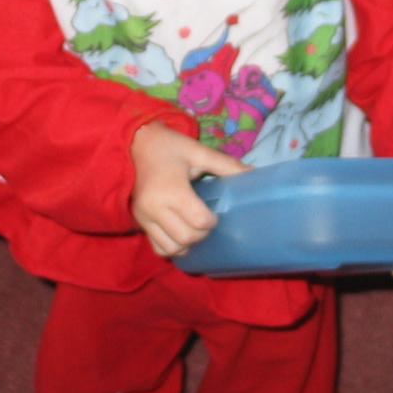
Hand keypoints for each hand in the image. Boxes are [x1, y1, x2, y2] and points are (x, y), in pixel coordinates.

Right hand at [130, 122, 248, 257]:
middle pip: (186, 238)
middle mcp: (154, 207)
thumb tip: (255, 174)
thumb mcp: (199, 152)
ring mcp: (144, 217)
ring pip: (171, 248)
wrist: (136, 143)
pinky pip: (158, 248)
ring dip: (188, 245)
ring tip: (194, 230)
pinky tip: (181, 236)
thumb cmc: (170, 147)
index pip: (198, 220)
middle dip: (202, 235)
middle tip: (207, 223)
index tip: (215, 213)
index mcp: (171, 189)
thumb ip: (227, 166)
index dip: (212, 221)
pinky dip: (172, 248)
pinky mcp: (139, 222)